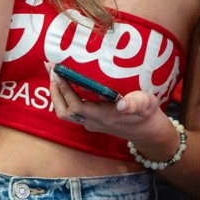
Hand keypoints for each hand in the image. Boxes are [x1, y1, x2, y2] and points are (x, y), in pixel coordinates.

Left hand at [47, 73, 176, 150]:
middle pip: (64, 111)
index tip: (58, 72)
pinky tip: (67, 82)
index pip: (76, 106)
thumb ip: (134, 104)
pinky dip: (65, 96)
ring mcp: (92, 123)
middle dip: (55, 90)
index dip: (65, 90)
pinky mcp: (92, 121)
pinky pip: (72, 110)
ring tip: (55, 73)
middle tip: (51, 68)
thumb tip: (122, 104)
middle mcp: (94, 122)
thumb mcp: (146, 105)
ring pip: (66, 112)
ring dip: (57, 94)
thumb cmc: (147, 114)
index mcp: (104, 117)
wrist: (149, 131)